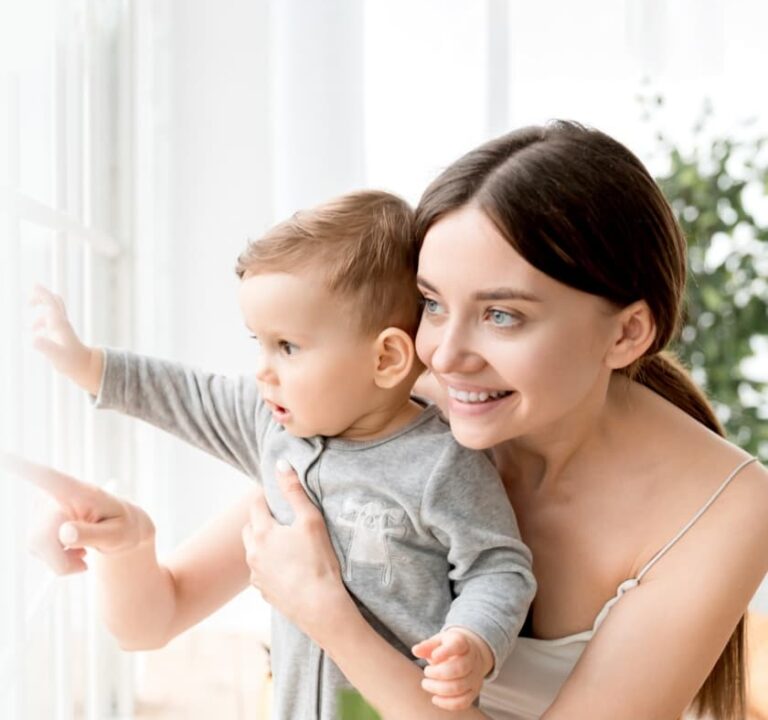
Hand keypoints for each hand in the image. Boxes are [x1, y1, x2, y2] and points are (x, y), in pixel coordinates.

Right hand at [1, 454, 154, 574]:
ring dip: (59, 559)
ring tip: (83, 551)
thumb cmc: (123, 527)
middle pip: (42, 535)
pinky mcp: (38, 521)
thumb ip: (93, 534)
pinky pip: (37, 549)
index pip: (49, 478)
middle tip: (84, 564)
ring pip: (37, 545)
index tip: (4, 456)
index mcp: (80, 491)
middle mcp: (57, 495)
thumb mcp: (118, 534)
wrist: (121, 529)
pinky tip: (73, 550)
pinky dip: (55, 559)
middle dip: (60, 559)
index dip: (26, 470)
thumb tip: (64, 535)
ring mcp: (45, 508)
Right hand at [30, 285, 103, 394]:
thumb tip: (33, 338)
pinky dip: (41, 322)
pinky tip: (36, 333)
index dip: (42, 294)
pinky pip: (51, 323)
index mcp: (60, 324)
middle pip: (54, 302)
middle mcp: (62, 323)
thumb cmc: (72, 362)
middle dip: (41, 297)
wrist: (86, 367)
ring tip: (31, 320)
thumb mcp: (57, 356)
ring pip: (52, 312)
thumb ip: (46, 346)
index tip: (34, 286)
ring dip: (40, 311)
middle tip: (29, 301)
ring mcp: (62, 329)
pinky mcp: (62, 336)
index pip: (51, 303)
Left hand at [241, 459, 350, 640]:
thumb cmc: (318, 561)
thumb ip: (294, 491)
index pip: (256, 505)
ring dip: (264, 544)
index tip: (278, 496)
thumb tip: (281, 464)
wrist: (320, 607)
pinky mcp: (264, 593)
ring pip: (254, 552)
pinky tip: (288, 568)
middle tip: (282, 519)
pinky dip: (270, 566)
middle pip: (250, 528)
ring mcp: (256, 575)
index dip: (267, 497)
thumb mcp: (310, 520)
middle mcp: (253, 553)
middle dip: (262, 520)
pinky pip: (262, 573)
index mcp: (261, 532)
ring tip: (286, 544)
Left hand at [412, 627, 493, 710]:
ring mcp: (475, 676)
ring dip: (439, 688)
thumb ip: (427, 646)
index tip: (432, 656)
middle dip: (439, 673)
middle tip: (426, 672)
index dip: (445, 652)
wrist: (469, 654)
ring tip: (426, 684)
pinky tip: (435, 698)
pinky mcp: (474, 691)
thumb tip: (415, 651)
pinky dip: (447, 703)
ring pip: (460, 687)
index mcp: (462, 643)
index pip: (458, 645)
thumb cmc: (448, 647)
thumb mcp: (438, 641)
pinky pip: (463, 702)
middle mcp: (472, 659)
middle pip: (460, 668)